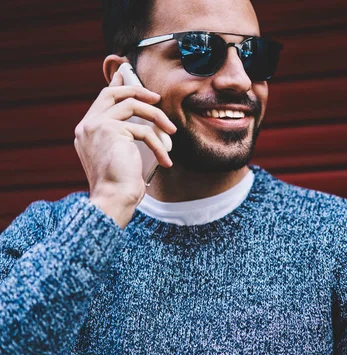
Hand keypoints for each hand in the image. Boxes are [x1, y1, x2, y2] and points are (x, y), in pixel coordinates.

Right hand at [74, 71, 176, 227]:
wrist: (113, 199)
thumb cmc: (120, 185)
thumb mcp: (121, 155)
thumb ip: (124, 135)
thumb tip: (143, 122)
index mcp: (86, 131)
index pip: (102, 99)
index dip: (117, 85)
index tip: (127, 74)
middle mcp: (87, 126)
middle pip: (113, 93)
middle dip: (137, 90)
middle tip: (157, 98)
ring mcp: (96, 126)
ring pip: (132, 105)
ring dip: (157, 117)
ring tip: (171, 131)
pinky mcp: (110, 130)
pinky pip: (143, 130)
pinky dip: (158, 145)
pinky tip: (165, 160)